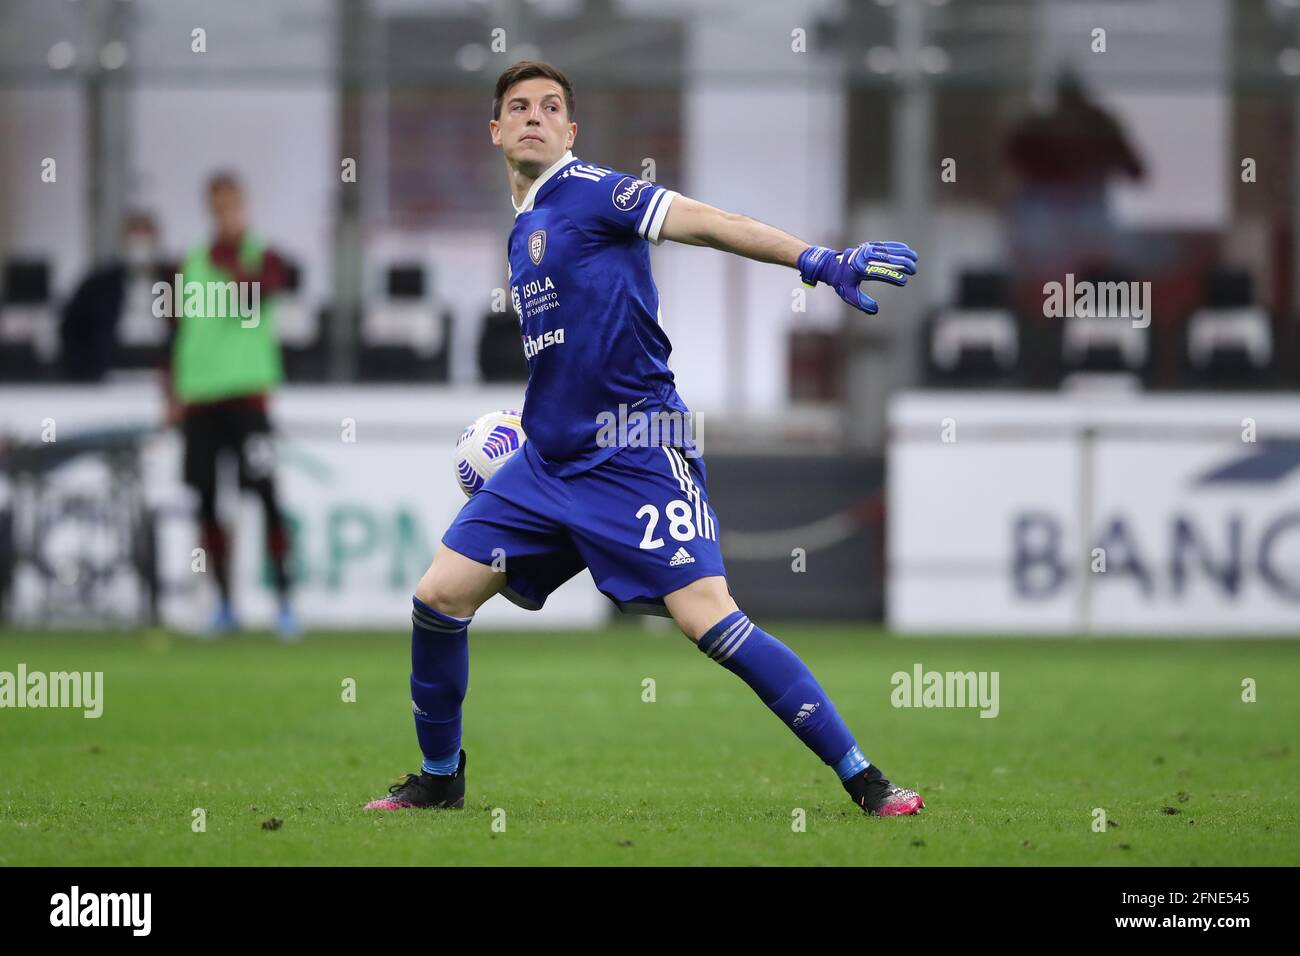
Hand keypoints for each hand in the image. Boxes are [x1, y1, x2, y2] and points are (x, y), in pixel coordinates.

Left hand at [797, 241, 917, 313]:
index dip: (892, 276)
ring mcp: (867, 249)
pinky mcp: (869, 246)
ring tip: (915, 259)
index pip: (878, 272)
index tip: (904, 280)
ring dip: (903, 254)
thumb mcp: (849, 294)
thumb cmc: (842, 282)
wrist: (832, 265)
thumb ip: (862, 303)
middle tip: (914, 271)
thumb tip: (875, 310)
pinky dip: (897, 247)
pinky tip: (908, 250)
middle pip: (886, 259)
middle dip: (902, 264)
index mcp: (858, 269)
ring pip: (888, 250)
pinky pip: (886, 245)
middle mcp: (863, 257)